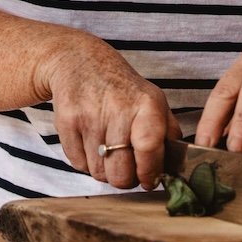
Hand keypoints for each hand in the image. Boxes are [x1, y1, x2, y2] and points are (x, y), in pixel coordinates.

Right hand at [38, 37, 179, 190]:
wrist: (79, 62)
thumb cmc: (122, 88)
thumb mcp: (153, 100)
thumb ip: (168, 133)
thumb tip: (175, 166)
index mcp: (146, 105)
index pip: (149, 148)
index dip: (149, 172)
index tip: (149, 180)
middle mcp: (117, 109)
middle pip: (121, 172)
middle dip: (126, 179)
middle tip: (127, 169)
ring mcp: (89, 117)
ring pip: (99, 173)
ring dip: (106, 171)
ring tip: (110, 153)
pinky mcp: (66, 123)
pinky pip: (78, 165)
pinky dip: (87, 163)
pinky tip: (92, 145)